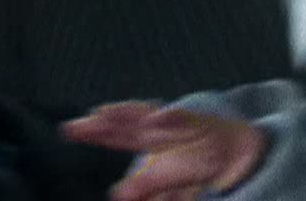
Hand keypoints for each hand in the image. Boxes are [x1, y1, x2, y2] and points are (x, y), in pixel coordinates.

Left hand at [62, 101, 269, 200]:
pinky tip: (156, 117)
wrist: (236, 149)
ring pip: (147, 115)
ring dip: (126, 114)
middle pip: (125, 122)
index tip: (69, 129)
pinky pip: (182, 118)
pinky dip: (169, 117)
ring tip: (103, 114)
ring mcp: (176, 122)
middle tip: (77, 124)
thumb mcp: (166, 180)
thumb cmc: (196, 160)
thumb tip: (117, 195)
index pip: (116, 134)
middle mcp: (158, 126)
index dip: (94, 132)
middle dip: (102, 122)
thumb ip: (143, 187)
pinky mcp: (198, 122)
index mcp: (149, 138)